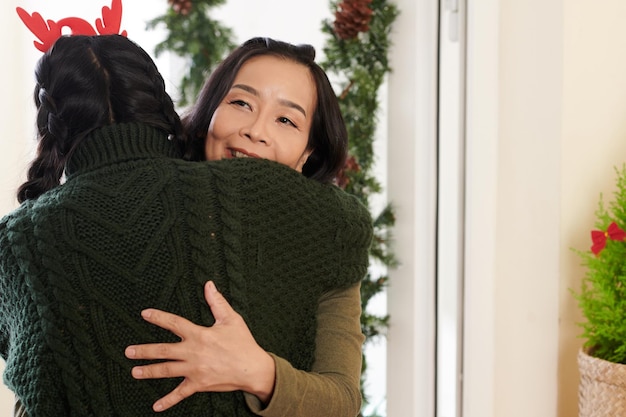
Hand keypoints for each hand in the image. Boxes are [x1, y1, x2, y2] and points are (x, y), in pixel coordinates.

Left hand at [125, 281, 275, 411]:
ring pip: (166, 371)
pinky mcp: (199, 384)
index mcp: (200, 334)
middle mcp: (193, 352)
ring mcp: (194, 370)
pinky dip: (167, 401)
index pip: (174, 323)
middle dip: (144, 351)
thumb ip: (217, 302)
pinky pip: (180, 394)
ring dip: (149, 371)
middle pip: (163, 351)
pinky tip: (156, 406)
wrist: (252, 368)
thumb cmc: (243, 342)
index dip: (159, 318)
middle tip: (128, 351)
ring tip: (134, 371)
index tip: (145, 314)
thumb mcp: (231, 319)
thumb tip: (209, 285)